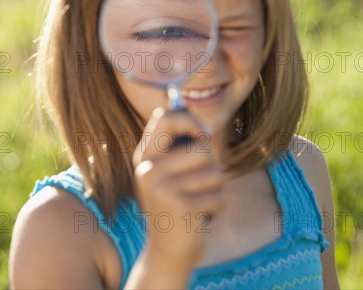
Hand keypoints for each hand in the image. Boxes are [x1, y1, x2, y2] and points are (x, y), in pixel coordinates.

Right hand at [132, 107, 223, 272]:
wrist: (168, 253)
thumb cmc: (178, 205)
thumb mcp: (172, 172)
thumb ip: (179, 143)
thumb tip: (190, 109)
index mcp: (145, 156)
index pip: (165, 117)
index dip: (191, 120)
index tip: (204, 135)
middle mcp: (148, 169)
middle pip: (202, 147)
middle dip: (212, 165)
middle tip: (198, 184)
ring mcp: (161, 188)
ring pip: (214, 172)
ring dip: (215, 190)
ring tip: (198, 202)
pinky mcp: (179, 206)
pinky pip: (218, 195)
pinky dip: (217, 207)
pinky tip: (200, 218)